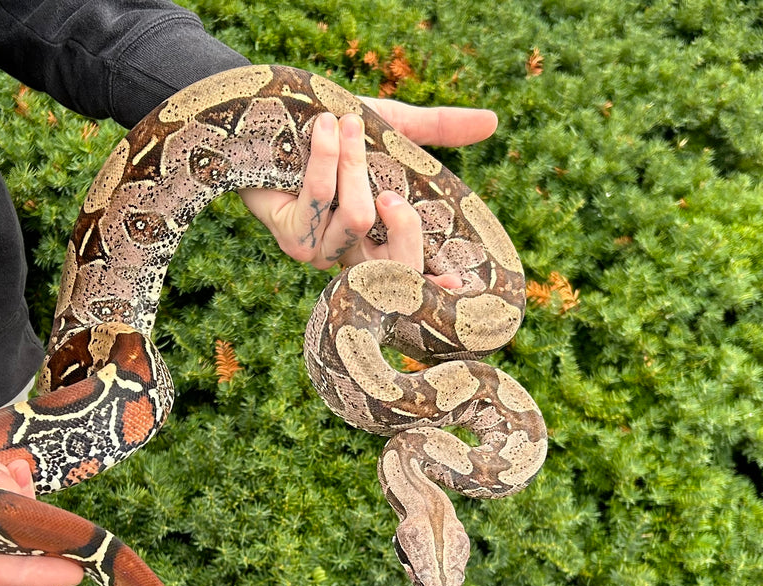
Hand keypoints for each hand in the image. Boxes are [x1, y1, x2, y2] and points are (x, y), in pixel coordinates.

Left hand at [240, 98, 496, 277]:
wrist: (268, 123)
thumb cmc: (331, 130)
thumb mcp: (390, 127)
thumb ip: (438, 129)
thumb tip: (494, 122)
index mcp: (382, 240)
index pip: (415, 276)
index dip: (434, 286)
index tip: (455, 284)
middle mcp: (353, 256)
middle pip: (395, 265)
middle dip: (400, 220)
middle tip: (390, 186)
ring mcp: (321, 252)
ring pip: (357, 217)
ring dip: (351, 161)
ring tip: (339, 121)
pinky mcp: (291, 238)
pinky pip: (320, 198)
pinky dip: (324, 157)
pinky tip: (321, 128)